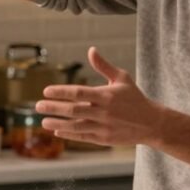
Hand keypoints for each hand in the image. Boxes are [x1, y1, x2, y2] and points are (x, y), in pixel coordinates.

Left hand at [36, 47, 162, 146]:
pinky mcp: (104, 139)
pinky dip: (69, 135)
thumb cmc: (134, 98)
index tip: (46, 91)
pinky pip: (82, 137)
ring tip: (43, 122)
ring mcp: (103, 127)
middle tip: (37, 106)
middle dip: (53, 108)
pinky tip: (57, 132)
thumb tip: (91, 50)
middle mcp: (103, 112)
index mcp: (106, 95)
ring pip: (75, 126)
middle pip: (73, 110)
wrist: (151, 123)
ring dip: (57, 124)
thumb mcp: (122, 79)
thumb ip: (104, 66)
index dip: (60, 92)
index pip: (78, 93)